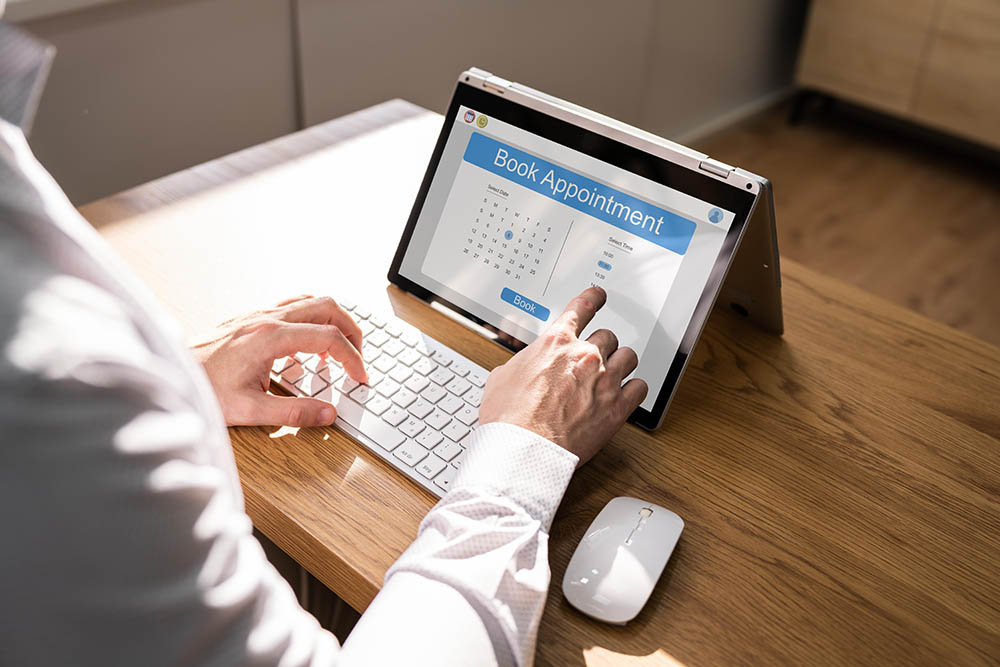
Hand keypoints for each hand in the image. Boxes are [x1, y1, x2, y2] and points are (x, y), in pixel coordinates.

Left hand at [191, 295, 366, 426]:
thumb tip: (328, 414)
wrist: (170, 374)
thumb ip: (294, 413)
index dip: (353, 358)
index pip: (329, 338)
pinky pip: (294, 306)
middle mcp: (267, 318)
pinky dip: (312, 320)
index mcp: (270, 338)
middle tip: (357, 358)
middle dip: (351, 331)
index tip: (360, 377)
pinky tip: (307, 347)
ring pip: (312, 301)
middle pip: (328, 307)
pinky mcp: (251, 317)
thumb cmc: (203, 389)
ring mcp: (258, 314)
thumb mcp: (250, 410)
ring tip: (338, 351)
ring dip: (332, 321)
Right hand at [478, 287, 646, 464]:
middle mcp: (584, 355)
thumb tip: (523, 366)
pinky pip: (640, 387)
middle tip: (595, 358)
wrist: (523, 449)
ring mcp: (604, 380)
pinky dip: (634, 390)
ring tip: (613, 374)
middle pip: (608, 335)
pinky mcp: (618, 407)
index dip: (594, 297)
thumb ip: (522, 363)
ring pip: (629, 356)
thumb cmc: (509, 417)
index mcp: (556, 342)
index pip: (583, 307)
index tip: (599, 295)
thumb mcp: (502, 376)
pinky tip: (626, 395)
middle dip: (602, 345)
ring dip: (621, 363)